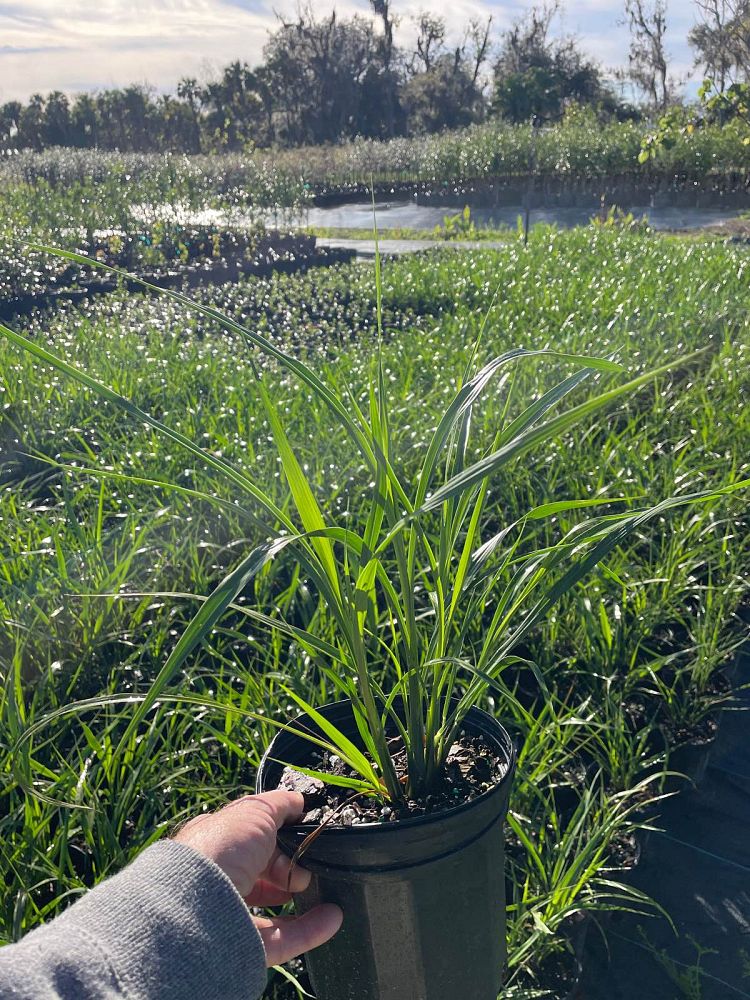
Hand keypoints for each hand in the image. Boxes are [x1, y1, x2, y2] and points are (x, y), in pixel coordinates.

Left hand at [173, 790, 342, 965]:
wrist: (194, 906)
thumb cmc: (222, 848)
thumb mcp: (254, 811)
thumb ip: (279, 804)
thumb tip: (300, 802)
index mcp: (215, 843)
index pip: (251, 837)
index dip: (278, 835)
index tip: (300, 834)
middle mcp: (219, 878)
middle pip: (262, 871)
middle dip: (289, 865)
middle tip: (305, 865)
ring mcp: (230, 914)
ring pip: (271, 906)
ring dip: (302, 896)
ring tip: (324, 889)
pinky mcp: (244, 947)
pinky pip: (282, 938)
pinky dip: (310, 928)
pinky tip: (333, 917)